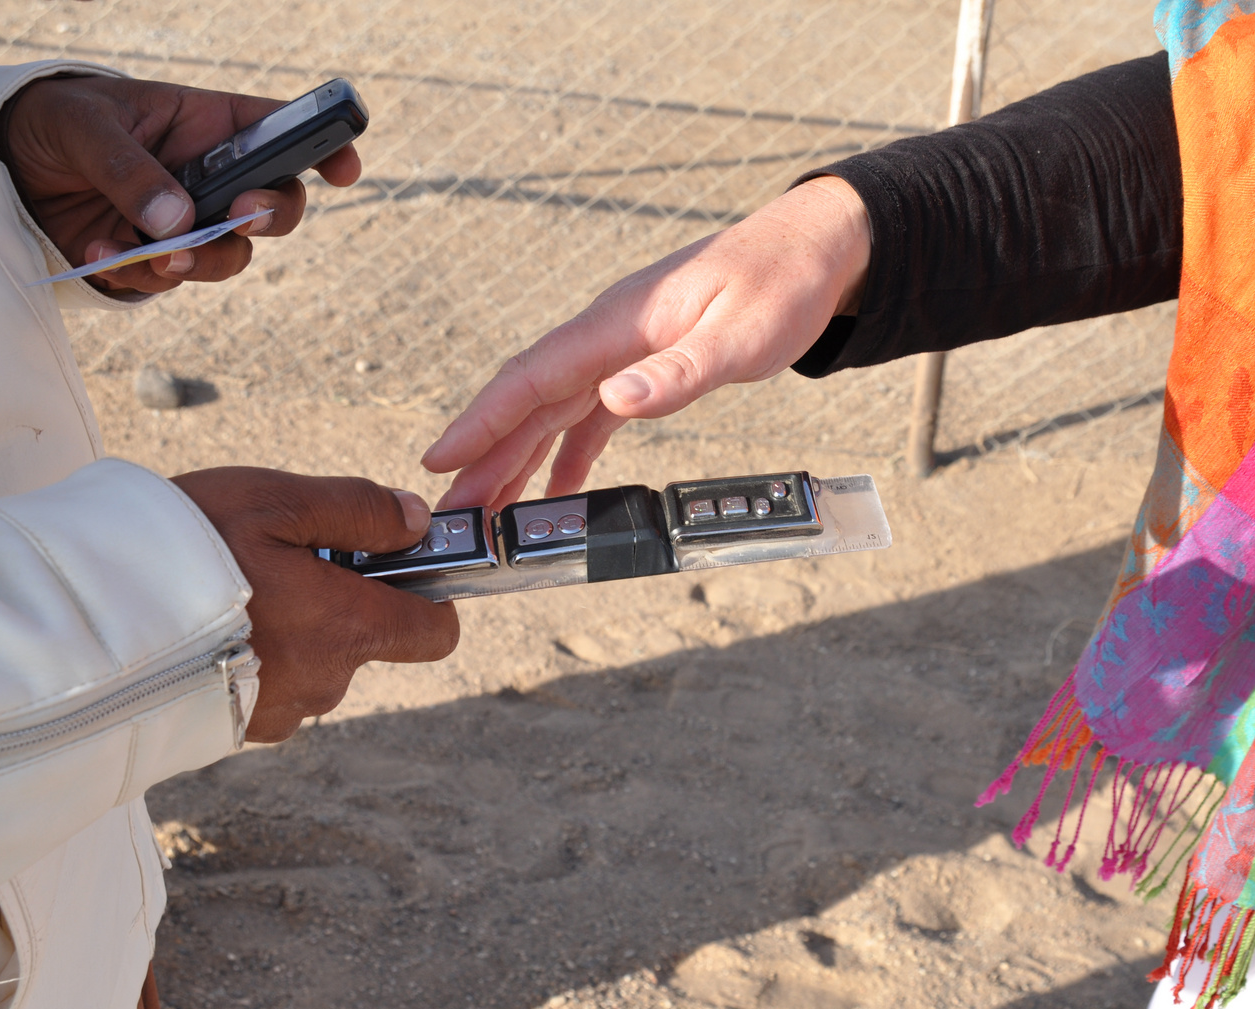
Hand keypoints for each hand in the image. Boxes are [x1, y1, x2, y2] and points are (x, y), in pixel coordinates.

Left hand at [0, 75, 362, 293]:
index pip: (283, 132)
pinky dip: (140, 274)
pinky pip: (171, 280)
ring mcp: (189, 223)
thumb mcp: (84, 127)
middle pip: (277, 206)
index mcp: (208, 127)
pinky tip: (100, 251)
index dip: (325, 147)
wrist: (3, 168)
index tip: (344, 169)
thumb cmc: (54, 122)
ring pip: (233, 255)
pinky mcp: (157, 261)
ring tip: (157, 254)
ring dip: (204, 260)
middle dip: (271, 215)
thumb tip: (178, 221)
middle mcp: (211, 178)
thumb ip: (131, 170)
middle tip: (242, 213)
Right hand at [170, 468, 458, 741]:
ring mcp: (278, 712)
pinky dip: (250, 655)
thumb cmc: (182, 552)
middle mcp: (324, 682)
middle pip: (362, 640)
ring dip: (290, 627)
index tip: (395, 563)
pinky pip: (265, 685)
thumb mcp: (276, 503)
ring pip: (311, 663)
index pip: (435, 633)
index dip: (428, 596)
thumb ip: (358, 511)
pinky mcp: (233, 728)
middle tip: (277, 558)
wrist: (81, 625)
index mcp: (347, 629)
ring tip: (229, 587)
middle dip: (336, 600)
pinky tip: (205, 623)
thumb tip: (415, 521)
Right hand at [420, 176, 870, 507]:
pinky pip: (591, 415)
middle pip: (531, 402)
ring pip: (554, 412)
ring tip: (484, 512)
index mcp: (618, 324)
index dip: (483, 420)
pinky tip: (556, 492)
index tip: (440, 458)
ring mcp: (623, 351)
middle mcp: (608, 337)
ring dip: (517, 460)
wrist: (814, 250)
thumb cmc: (780, 286)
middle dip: (486, 456)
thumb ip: (676, 371)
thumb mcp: (738, 335)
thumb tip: (613, 400)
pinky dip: (569, 453)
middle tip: (448, 513)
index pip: (533, 376)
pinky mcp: (645, 364)